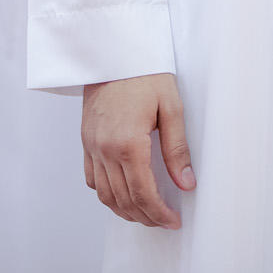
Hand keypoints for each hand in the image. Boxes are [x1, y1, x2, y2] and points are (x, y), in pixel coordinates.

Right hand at [82, 72, 194, 228]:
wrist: (113, 51)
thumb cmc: (144, 73)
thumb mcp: (172, 107)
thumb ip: (177, 149)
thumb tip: (186, 182)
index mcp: (128, 143)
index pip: (143, 193)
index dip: (158, 213)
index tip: (172, 221)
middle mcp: (105, 149)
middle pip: (123, 199)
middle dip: (144, 216)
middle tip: (163, 221)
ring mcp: (91, 146)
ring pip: (104, 194)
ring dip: (124, 210)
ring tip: (145, 214)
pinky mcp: (86, 140)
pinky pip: (91, 178)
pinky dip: (105, 194)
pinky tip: (121, 194)